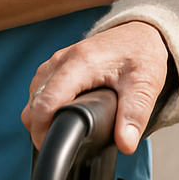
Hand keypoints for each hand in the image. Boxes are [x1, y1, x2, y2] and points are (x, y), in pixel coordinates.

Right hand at [22, 21, 169, 154]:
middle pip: (33, 103)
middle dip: (41, 128)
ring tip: (64, 131)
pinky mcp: (57, 64)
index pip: (46, 102)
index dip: (44, 131)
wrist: (141, 31)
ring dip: (41, 117)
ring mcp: (57, 61)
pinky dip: (44, 106)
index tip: (53, 148)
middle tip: (63, 143)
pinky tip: (63, 115)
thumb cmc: (142, 53)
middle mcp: (62, 60)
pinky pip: (39, 89)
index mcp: (81, 63)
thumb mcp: (145, 84)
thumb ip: (135, 114)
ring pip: (33, 96)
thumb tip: (125, 144)